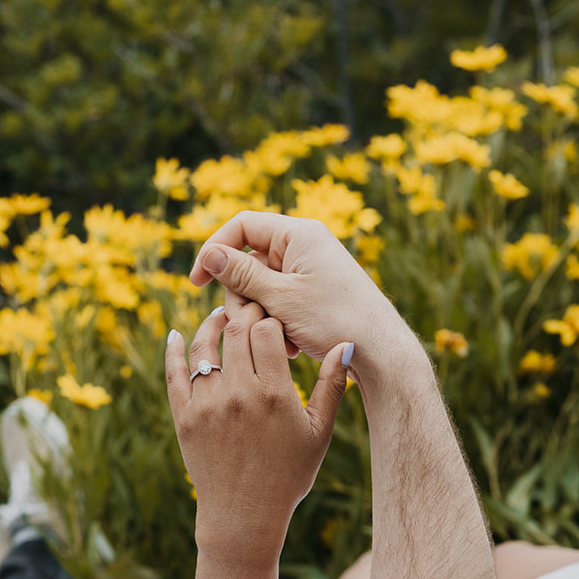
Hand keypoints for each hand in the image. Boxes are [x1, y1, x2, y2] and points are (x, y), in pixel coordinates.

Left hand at [165, 300, 349, 564]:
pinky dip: (173, 351)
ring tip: (219, 317)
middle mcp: (238, 394)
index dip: (271, 317)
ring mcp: (207, 405)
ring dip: (210, 325)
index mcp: (274, 393)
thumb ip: (331, 386)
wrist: (244, 516)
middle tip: (248, 306)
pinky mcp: (183, 418)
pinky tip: (176, 336)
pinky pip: (173, 374)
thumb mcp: (318, 432)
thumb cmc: (289, 474)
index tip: (274, 316)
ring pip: (202, 346)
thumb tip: (347, 345)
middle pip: (235, 330)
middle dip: (243, 312)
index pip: (267, 330)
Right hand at [188, 213, 414, 381]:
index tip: (196, 282)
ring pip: (261, 287)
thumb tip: (209, 254)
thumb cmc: (336, 320)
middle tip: (252, 324)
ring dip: (261, 316)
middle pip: (248, 261)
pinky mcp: (313, 294)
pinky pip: (279, 302)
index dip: (214, 250)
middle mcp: (304, 246)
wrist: (381, 352)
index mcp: (299, 234)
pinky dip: (277, 323)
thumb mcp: (281, 299)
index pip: (242, 226)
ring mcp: (309, 271)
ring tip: (282, 341)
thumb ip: (242, 275)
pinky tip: (292, 345)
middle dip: (243, 296)